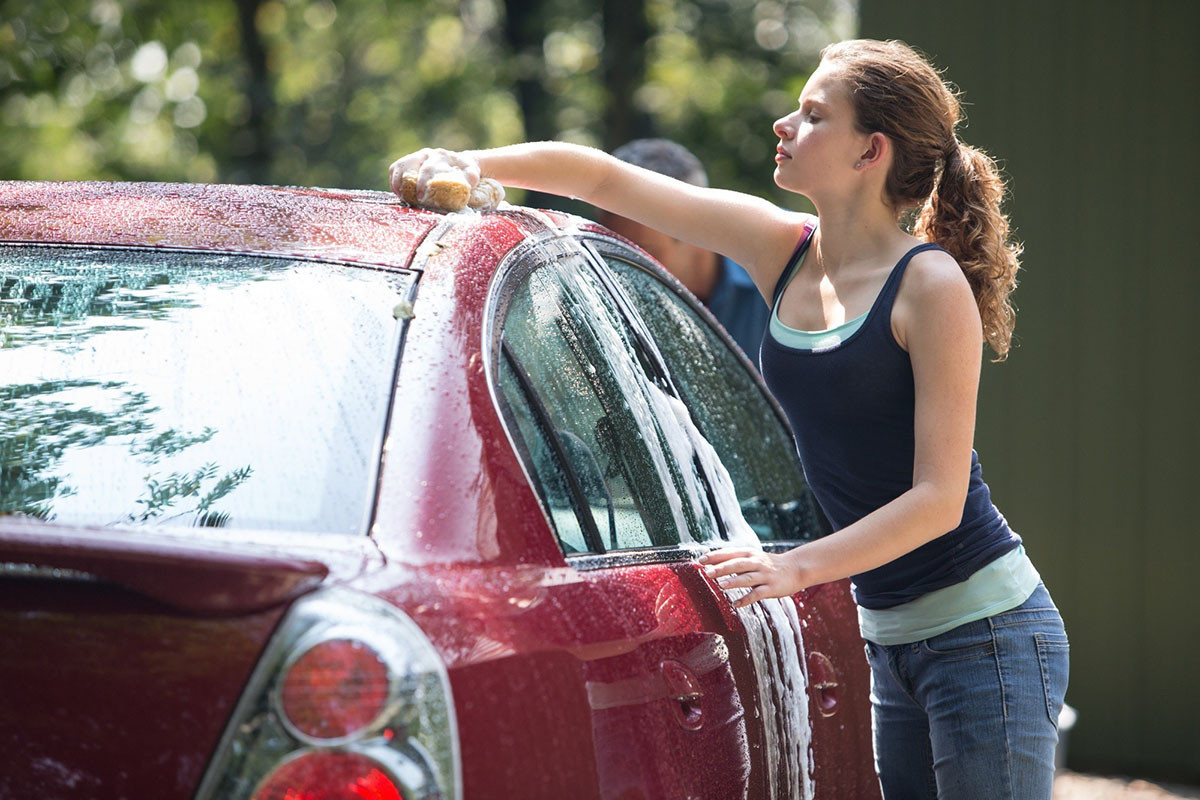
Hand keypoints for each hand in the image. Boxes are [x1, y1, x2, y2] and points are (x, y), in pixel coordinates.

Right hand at [387, 148, 502, 211]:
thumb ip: (470, 179)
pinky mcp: (409, 161)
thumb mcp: (471, 175)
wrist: (460, 163)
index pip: (428, 169)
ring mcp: (416, 156)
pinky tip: (398, 192)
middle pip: (410, 166)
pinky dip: (394, 180)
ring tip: (401, 197)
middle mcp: (427, 154)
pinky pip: (396, 168)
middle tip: (408, 199)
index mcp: (442, 156)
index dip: (422, 183)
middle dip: (407, 184)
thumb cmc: (466, 172)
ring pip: (400, 166)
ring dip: (397, 182)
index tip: (421, 197)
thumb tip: (466, 184)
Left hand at [697, 546, 811, 608]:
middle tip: (707, 572)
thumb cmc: (769, 564)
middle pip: (737, 564)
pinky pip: (757, 594)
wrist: (795, 568)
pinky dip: (746, 599)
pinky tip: (736, 604)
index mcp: (750, 554)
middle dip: (722, 568)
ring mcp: (764, 576)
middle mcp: (757, 563)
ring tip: (721, 585)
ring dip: (734, 581)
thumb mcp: (753, 557)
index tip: (701, 560)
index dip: (715, 556)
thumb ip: (735, 560)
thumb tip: (711, 562)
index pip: (730, 553)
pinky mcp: (771, 588)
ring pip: (747, 578)